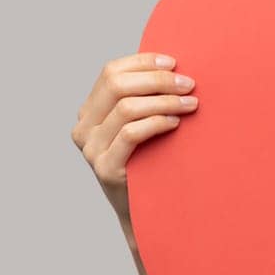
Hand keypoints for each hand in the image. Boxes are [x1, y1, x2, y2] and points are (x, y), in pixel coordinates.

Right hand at [71, 52, 198, 233]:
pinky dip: (157, 122)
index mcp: (88, 111)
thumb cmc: (152, 161)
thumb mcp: (142, 125)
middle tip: (189, 84)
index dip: (143, 63)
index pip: (110, 72)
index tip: (174, 62)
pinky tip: (176, 123)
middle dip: (158, 80)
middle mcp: (83, 128)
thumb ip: (144, 98)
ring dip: (164, 101)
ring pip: (126, 108)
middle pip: (118, 85)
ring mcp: (91, 149)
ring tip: (191, 103)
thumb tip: (173, 64)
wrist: (147, 212)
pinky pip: (131, 133)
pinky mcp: (106, 169)